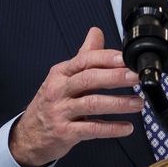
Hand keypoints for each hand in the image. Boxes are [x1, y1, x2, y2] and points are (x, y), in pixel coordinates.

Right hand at [8, 27, 142, 166]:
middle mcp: (59, 90)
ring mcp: (61, 112)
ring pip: (92, 104)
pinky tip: (127, 127)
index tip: (126, 58)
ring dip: (118, 103)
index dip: (107, 58)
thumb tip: (96, 32)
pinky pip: (91, 129)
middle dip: (115, 77)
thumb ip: (84, 56)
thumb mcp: (62, 77)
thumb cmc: (50, 103)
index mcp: (61, 73)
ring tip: (138, 103)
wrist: (29, 134)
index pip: (84, 60)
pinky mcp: (65, 132)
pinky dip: (111, 128)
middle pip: (88, 79)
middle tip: (136, 77)